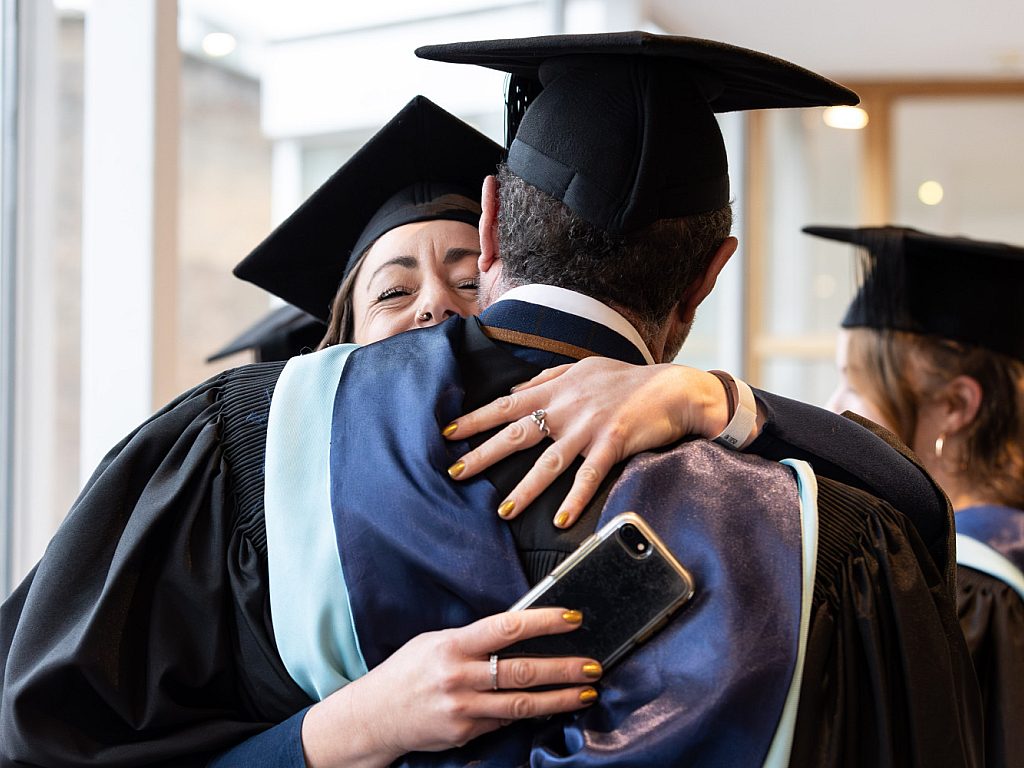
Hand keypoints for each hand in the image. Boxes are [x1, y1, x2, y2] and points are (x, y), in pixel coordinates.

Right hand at [301, 608, 600, 767]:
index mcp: (453, 644)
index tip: (573, 618)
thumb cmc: (408, 672)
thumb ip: (474, 639)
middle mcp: (458, 676)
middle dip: (563, 668)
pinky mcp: (464, 733)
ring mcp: (462, 708)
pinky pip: (504, 722)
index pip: (507, 627)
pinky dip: (528, 714)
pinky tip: (550, 708)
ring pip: (522, 704)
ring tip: (586, 692)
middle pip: (522, 671)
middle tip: (593, 664)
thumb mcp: (435, 642)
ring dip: (559, 698)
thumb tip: (520, 630)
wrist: (374, 717)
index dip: (544, 621)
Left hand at [443, 358, 731, 528]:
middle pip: (516, 433)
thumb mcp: (584, 368)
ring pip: (549, 462)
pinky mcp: (612, 443)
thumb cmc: (627, 379)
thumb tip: (516, 388)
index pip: (506, 404)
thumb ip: (549, 378)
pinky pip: (589, 477)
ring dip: (525, 489)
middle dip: (483, 454)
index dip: (475, 419)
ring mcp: (588, 427)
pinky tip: (561, 521)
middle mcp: (567, 407)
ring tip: (503, 511)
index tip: (448, 433)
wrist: (672, 388)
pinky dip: (575, 500)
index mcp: (557, 389)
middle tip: (455, 473)